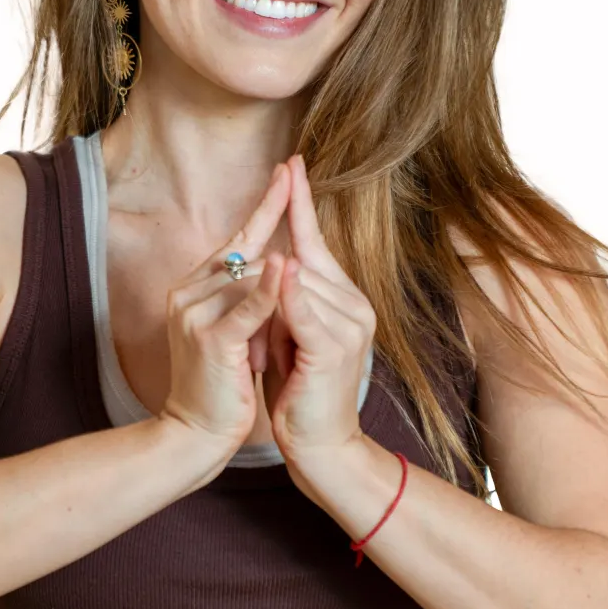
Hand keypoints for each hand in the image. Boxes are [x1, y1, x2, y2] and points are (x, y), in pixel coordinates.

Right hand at [160, 162, 289, 455]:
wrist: (195, 435)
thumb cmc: (222, 384)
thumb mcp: (236, 331)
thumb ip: (247, 296)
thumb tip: (279, 262)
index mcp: (193, 289)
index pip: (235, 241)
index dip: (263, 206)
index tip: (286, 172)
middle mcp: (187, 294)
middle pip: (242, 249)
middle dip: (271, 210)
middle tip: (293, 173)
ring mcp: (195, 314)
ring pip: (248, 274)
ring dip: (281, 276)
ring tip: (304, 268)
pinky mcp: (211, 340)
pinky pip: (247, 308)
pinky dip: (270, 289)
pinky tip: (289, 268)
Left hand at [261, 154, 376, 470]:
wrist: (319, 445)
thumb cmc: (298, 388)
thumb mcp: (289, 331)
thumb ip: (285, 294)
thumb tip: (269, 257)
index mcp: (346, 298)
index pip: (317, 240)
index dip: (300, 201)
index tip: (290, 163)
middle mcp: (355, 305)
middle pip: (304, 257)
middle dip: (274, 251)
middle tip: (271, 216)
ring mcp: (349, 326)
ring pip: (300, 281)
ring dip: (268, 290)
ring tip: (252, 318)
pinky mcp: (334, 349)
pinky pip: (306, 311)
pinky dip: (289, 290)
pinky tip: (279, 267)